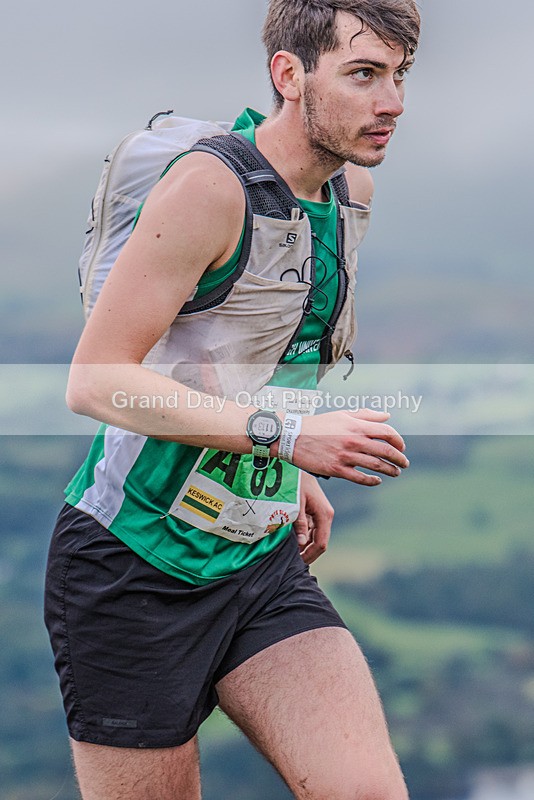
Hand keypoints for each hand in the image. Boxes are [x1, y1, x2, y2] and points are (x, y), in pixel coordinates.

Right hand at [293, 409, 408, 485]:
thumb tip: (386, 416)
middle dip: (399, 459)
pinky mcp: (336, 469)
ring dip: (390, 470)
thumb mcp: (342, 415)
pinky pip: (360, 478)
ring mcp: (345, 456)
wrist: (293, 436)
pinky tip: (377, 481)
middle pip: (386, 451)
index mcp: (356, 425)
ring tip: (396, 473)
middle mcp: (353, 440)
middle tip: (404, 464)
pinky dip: (372, 481)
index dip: (398, 441)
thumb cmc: (318, 424)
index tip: (401, 447)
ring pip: (376, 465)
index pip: (387, 433)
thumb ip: (366, 415)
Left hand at [294, 472, 334, 564]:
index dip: (310, 556)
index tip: (298, 563)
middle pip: (320, 542)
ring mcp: (321, 513)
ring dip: (305, 545)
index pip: (321, 544)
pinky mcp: (315, 511)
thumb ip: (299, 523)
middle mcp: (326, 515)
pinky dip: (304, 536)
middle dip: (308, 553)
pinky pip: (312, 528)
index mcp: (325, 514)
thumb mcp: (296, 503)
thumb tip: (302, 543)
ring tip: (290, 552)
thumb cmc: (296, 483)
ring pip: (315, 536)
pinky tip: (293, 539)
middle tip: (293, 561)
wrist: (298, 464)